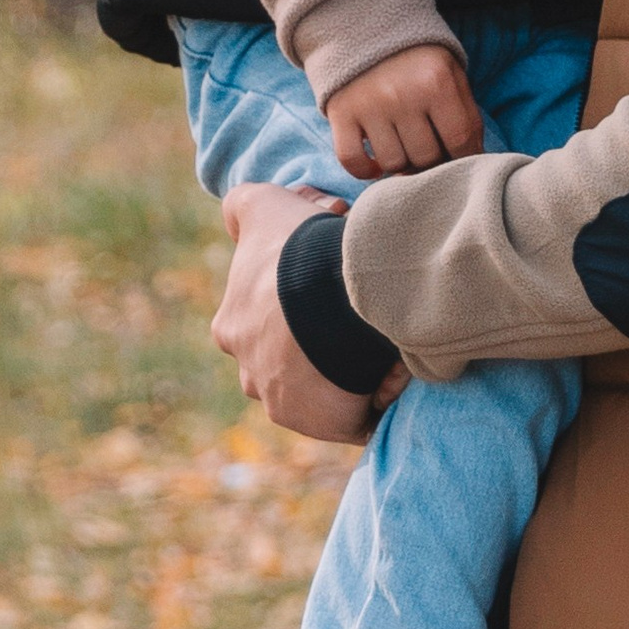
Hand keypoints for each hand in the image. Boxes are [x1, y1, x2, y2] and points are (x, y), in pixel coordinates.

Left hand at [213, 178, 389, 439]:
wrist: (331, 293)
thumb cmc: (296, 250)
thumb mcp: (261, 207)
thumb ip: (242, 205)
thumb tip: (238, 211)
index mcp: (233, 328)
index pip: (263, 319)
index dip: (299, 299)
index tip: (332, 279)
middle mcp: (251, 373)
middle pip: (288, 360)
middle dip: (319, 341)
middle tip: (358, 311)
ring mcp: (285, 404)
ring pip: (320, 389)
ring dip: (347, 370)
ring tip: (382, 339)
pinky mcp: (324, 422)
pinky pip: (354, 414)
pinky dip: (374, 395)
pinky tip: (395, 364)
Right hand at [325, 44, 483, 177]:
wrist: (369, 28)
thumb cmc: (419, 61)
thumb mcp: (452, 75)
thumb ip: (467, 116)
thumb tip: (471, 161)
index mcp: (437, 83)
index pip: (460, 142)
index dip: (462, 158)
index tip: (457, 158)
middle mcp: (402, 95)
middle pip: (425, 157)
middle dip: (430, 158)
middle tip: (425, 144)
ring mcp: (369, 105)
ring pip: (392, 163)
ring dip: (399, 162)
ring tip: (401, 143)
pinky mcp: (341, 113)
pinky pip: (352, 161)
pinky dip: (364, 170)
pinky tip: (376, 162)